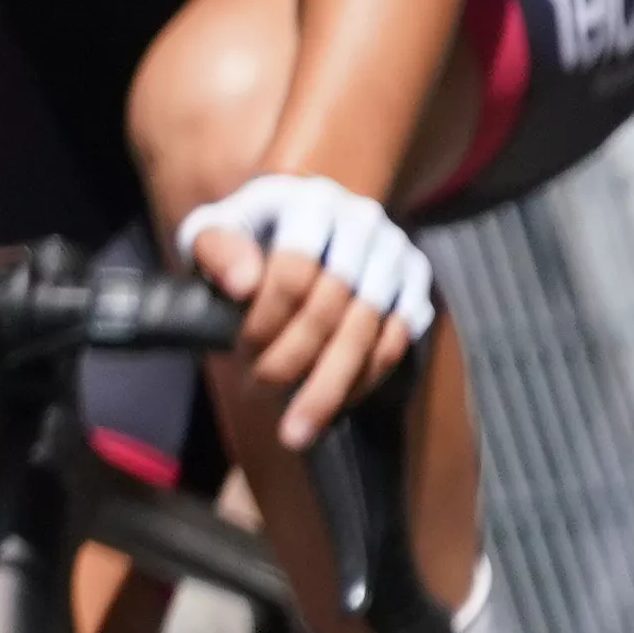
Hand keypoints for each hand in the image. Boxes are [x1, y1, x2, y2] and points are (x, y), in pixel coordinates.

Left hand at [180, 168, 435, 439]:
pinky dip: (364, 381)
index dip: (265, 321)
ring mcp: (395, 253)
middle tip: (257, 394)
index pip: (294, 273)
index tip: (240, 353)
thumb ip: (217, 249)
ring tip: (295, 429)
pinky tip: (331, 408)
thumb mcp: (217, 226)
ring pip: (369, 332)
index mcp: (310, 203)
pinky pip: (396, 342)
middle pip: (333, 308)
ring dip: (329, 387)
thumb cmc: (252, 228)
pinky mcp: (416, 281)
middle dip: (293, 361)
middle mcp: (362, 223)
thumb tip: (241, 286)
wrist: (308, 206)